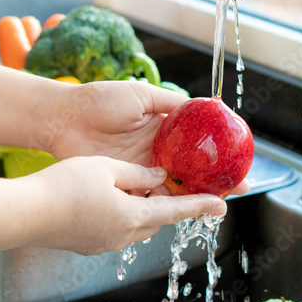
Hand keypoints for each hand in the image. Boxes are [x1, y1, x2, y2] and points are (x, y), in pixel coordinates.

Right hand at [25, 156, 225, 254]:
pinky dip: (120, 213)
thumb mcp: (106, 168)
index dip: (201, 206)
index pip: (177, 211)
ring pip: (134, 224)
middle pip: (156, 218)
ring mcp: (104, 243)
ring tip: (136, 187)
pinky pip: (113, 228)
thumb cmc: (64, 187)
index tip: (223, 205)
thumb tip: (157, 177)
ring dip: (141, 208)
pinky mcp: (87, 244)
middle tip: (174, 185)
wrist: (25, 214)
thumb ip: (137, 173)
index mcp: (134, 216)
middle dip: (166, 204)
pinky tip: (105, 198)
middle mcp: (123, 235)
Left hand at [41, 81, 249, 195]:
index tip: (237, 161)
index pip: (195, 146)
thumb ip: (170, 103)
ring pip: (172, 188)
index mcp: (161, 131)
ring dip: (193, 196)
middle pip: (190, 172)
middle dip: (213, 182)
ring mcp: (140, 170)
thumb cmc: (99, 100)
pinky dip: (164, 203)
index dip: (215, 154)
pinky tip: (182, 207)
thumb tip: (203, 107)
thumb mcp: (141, 95)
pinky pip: (148, 197)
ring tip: (215, 202)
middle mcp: (154, 153)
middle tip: (237, 189)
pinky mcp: (123, 184)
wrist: (64, 117)